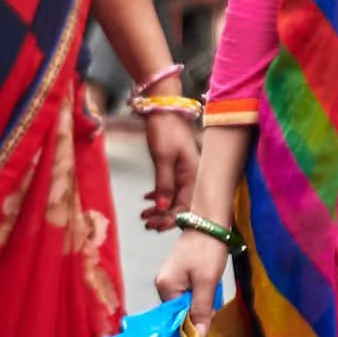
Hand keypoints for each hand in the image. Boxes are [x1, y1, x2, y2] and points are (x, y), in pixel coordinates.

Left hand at [139, 110, 197, 231]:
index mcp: (194, 175)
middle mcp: (193, 176)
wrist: (161, 109)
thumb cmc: (164, 131)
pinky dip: (159, 195)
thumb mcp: (163, 158)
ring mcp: (185, 172)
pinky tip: (147, 199)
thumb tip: (163, 209)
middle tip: (146, 224)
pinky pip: (170, 188)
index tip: (156, 226)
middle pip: (181, 205)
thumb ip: (164, 185)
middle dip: (164, 217)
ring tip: (143, 216)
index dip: (171, 219)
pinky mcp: (176, 168)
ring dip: (159, 208)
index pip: (186, 206)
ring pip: (174, 198)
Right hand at [155, 229, 231, 333]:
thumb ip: (201, 309)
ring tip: (213, 287)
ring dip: (202, 300)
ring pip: (187, 301)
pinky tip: (209, 283)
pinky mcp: (178, 273)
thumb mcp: (207, 282)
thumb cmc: (207, 251)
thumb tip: (199, 336)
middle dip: (199, 309)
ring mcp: (170, 278)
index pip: (176, 317)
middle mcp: (163, 284)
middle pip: (181, 310)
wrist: (209, 223)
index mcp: (165, 287)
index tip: (209, 318)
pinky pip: (189, 291)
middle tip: (214, 298)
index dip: (193, 321)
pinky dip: (201, 291)